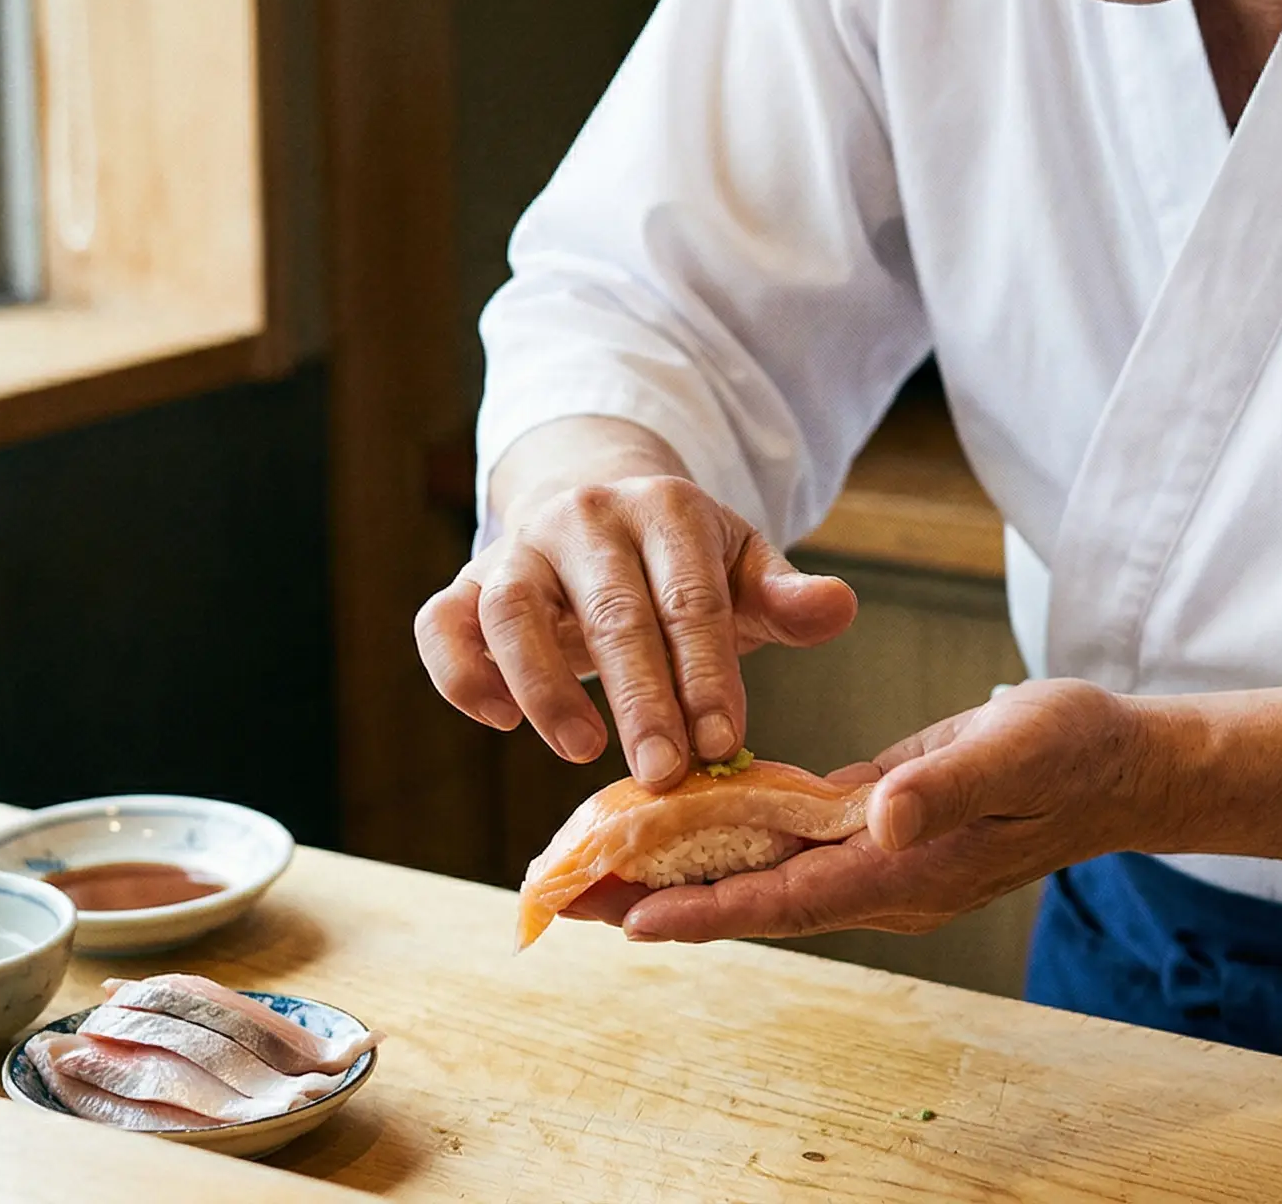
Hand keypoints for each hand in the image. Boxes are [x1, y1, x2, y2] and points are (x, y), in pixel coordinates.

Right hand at [414, 474, 857, 789]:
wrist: (595, 513)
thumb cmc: (680, 565)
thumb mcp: (740, 568)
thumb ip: (785, 595)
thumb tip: (839, 608)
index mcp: (665, 508)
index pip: (689, 597)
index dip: (707, 674)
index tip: (725, 746)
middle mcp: (585, 519)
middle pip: (611, 611)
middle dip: (641, 698)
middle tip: (665, 773)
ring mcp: (517, 549)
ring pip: (514, 611)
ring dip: (547, 686)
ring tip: (583, 751)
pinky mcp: (464, 584)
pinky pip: (441, 624)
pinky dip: (461, 673)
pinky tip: (500, 721)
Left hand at [616, 680, 1160, 941]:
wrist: (1122, 762)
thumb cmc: (1076, 753)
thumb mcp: (1019, 751)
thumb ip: (949, 785)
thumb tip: (879, 815)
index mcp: (907, 869)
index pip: (788, 901)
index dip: (708, 911)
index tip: (631, 920)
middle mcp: (881, 877)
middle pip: (752, 900)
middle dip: (660, 898)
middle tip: (567, 894)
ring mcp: (877, 857)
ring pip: (759, 873)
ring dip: (679, 868)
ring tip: (593, 861)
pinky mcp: (875, 824)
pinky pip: (785, 839)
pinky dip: (725, 832)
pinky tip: (674, 816)